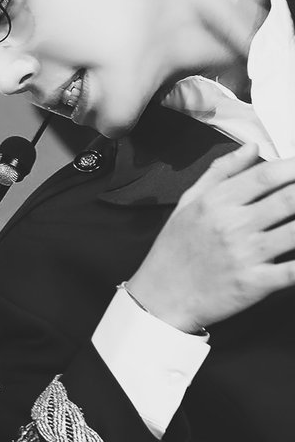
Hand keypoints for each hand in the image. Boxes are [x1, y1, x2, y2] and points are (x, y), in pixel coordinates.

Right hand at [127, 144, 294, 331]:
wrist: (162, 295)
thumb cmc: (175, 248)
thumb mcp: (189, 200)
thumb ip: (221, 171)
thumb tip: (251, 147)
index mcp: (217, 202)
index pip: (265, 175)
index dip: (294, 166)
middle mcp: (233, 225)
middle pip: (288, 199)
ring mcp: (245, 255)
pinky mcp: (255, 284)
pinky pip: (293, 270)